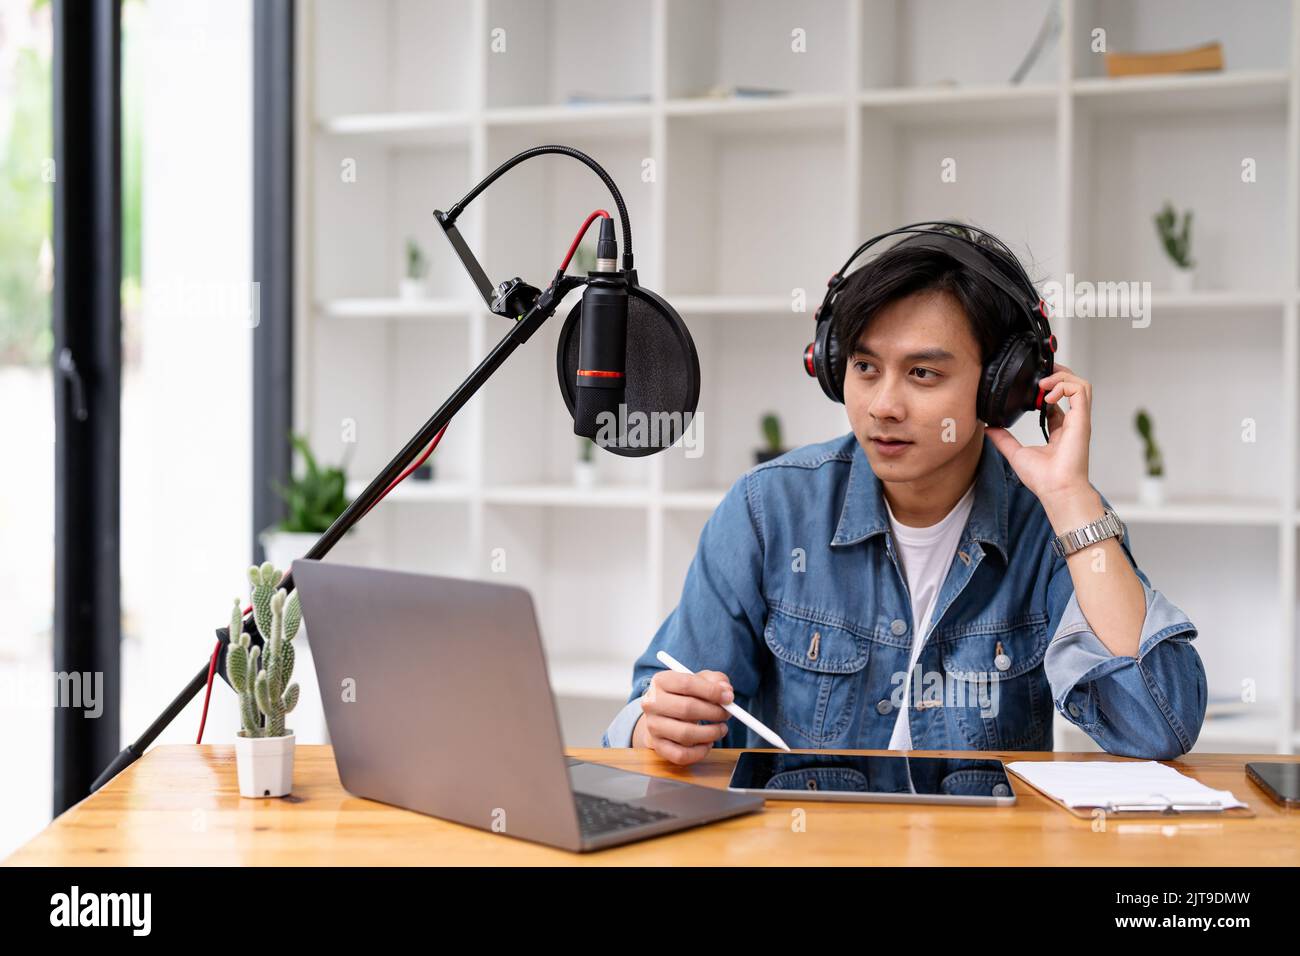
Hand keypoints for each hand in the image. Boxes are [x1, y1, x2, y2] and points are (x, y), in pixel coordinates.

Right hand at [631, 669, 732, 765]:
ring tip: (721, 729)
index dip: (711, 691)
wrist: (663, 714)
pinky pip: (681, 755)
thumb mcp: (700, 680)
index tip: (728, 698)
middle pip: (687, 708)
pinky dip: (700, 752)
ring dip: (710, 733)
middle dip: (714, 712)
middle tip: (727, 714)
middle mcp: (652, 703)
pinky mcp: (658, 746)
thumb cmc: (685, 695)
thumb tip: (726, 692)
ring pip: (685, 734)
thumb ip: (716, 681)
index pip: (687, 684)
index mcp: (661, 681)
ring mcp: (653, 726)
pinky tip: (708, 743)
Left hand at [985, 362, 1091, 501]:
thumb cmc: (1043, 479)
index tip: (1031, 387)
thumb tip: (988, 428)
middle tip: (1039, 374)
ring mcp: (1079, 420)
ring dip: (1062, 376)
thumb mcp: (1015, 453)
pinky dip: (1065, 385)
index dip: (1045, 389)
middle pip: (1072, 387)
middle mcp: (1071, 422)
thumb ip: (1003, 438)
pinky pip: (1081, 391)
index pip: (1057, 401)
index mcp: (1059, 429)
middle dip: (1057, 374)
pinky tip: (1048, 394)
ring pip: (1080, 384)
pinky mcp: (1082, 419)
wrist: (1056, 490)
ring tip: (1043, 383)